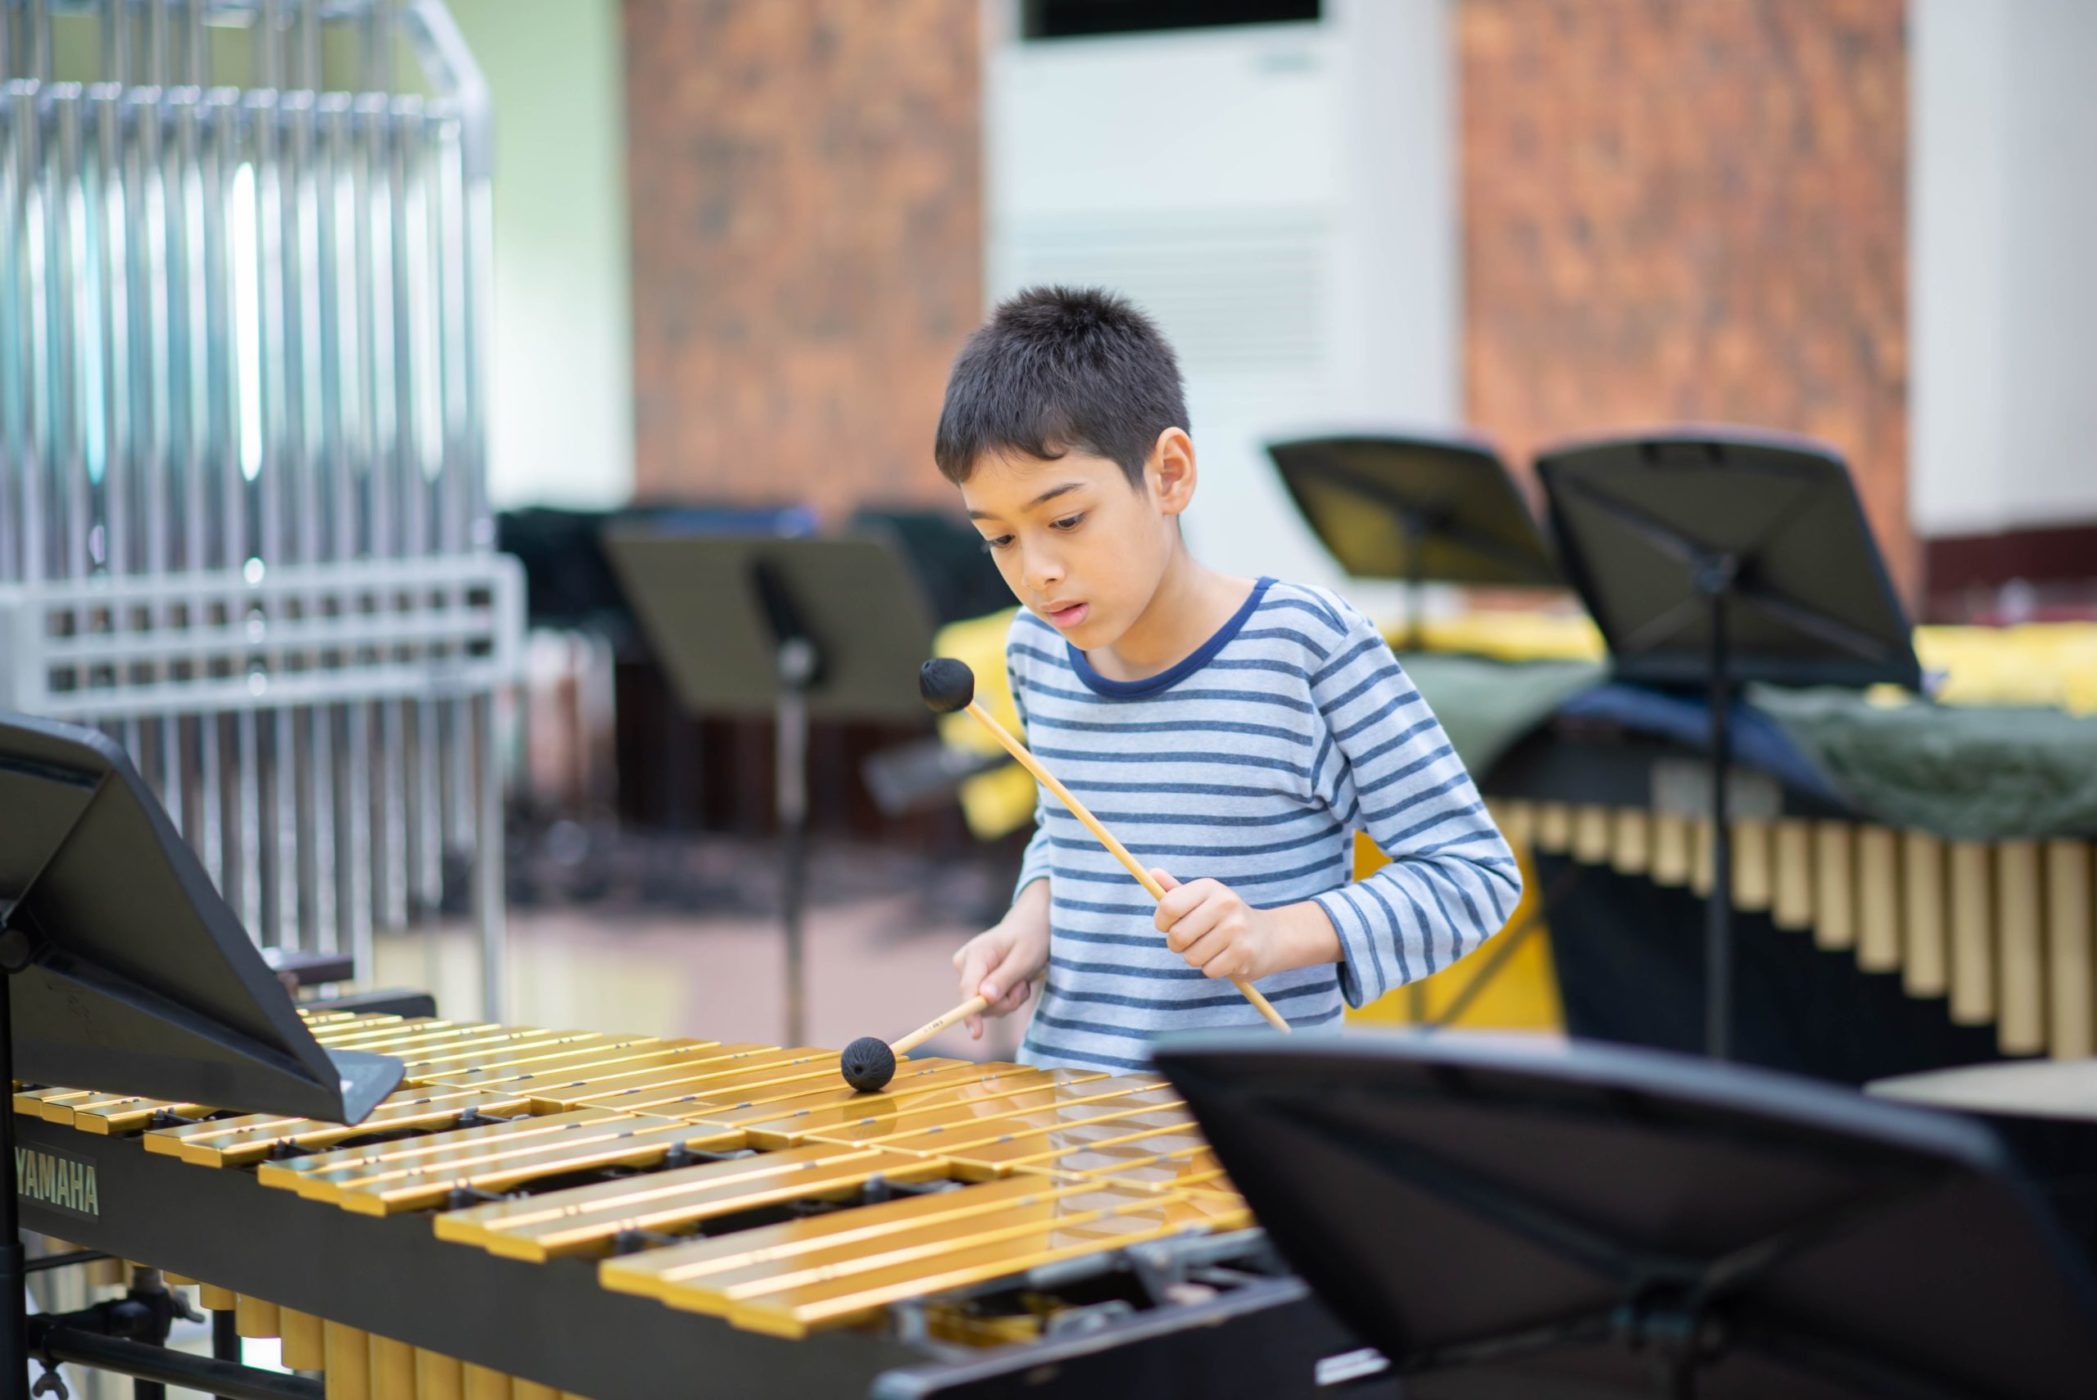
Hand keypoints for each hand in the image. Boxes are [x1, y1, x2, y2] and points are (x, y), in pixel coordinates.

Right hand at [951, 914, 1048, 1039]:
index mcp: (976, 954)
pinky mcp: (976, 980)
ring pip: (987, 1006)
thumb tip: (985, 999)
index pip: (968, 990)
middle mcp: (966, 964)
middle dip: (1005, 1002)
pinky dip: (1008, 997)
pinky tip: (1017, 981)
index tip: (976, 1034)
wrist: (1032, 924)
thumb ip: (1004, 978)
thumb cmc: (1031, 936)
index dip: (970, 1013)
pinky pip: (991, 1002)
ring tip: (1022, 979)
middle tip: (1023, 986)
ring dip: (1010, 999)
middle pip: (979, 1003)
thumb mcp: (1024, 958)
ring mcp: (969, 973)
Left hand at [1152, 869, 1280, 982]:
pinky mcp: (1244, 953)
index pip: (1168, 905)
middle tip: (1190, 941)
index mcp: (1209, 887)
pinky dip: (1212, 968)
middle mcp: (1225, 903)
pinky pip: (1208, 970)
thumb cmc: (1224, 918)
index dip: (1161, 921)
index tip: (1167, 925)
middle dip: (1177, 944)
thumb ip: (1175, 891)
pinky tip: (1225, 958)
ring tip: (1211, 948)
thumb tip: (1152, 873)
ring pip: (1191, 957)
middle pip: (1177, 935)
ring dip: (1196, 958)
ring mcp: (1237, 928)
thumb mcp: (1202, 899)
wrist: (1269, 937)